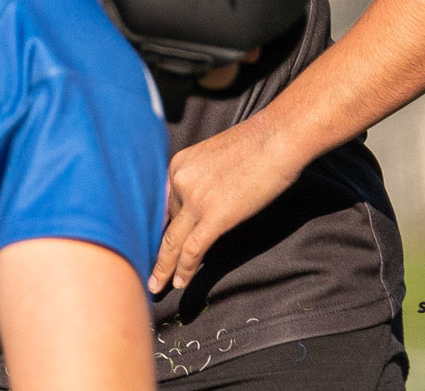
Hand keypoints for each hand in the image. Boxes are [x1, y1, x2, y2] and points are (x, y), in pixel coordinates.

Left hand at [151, 115, 303, 291]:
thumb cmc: (255, 145)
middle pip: (165, 223)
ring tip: (156, 286)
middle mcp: (179, 181)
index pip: (168, 204)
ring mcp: (195, 199)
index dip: (166, 227)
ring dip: (163, 267)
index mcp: (178, 166)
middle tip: (148, 272)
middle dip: (156, 250)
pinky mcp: (215, 215)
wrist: (276, 138)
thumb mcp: (215, 159)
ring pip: (172, 241)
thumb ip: (203, 180)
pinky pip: (192, 249)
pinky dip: (184, 269)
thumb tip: (207, 202)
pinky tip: (178, 284)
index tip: (160, 245)